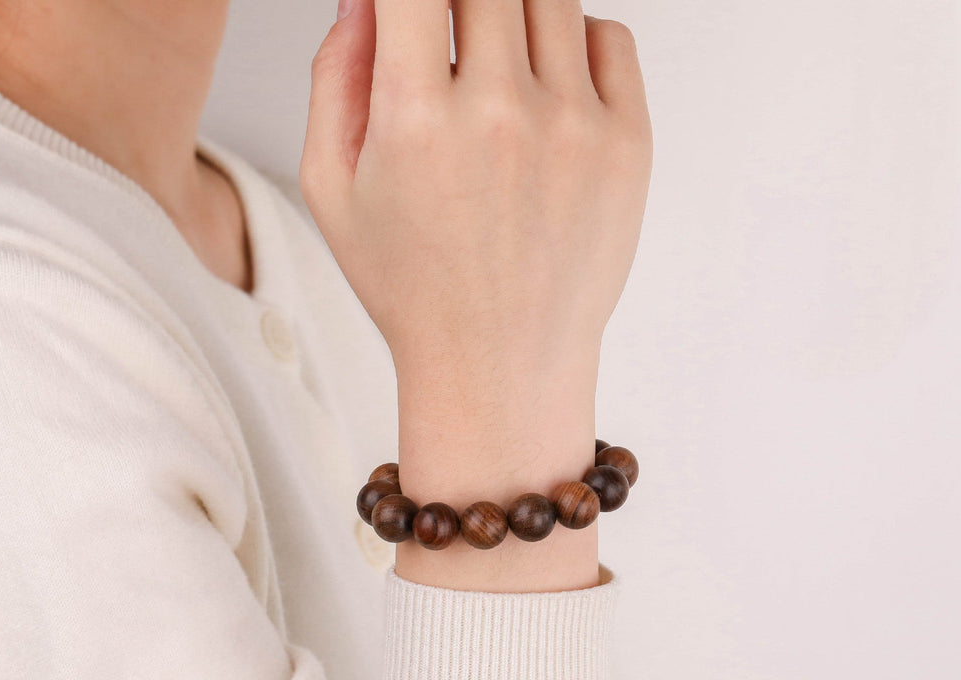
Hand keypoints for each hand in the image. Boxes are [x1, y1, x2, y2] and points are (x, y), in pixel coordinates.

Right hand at [300, 0, 650, 391]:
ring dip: (515, 12)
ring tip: (497, 67)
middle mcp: (501, 112)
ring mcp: (574, 126)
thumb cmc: (415, 289)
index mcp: (418, 118)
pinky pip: (610, 37)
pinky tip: (548, 84)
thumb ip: (335, 78)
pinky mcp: (627, 146)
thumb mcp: (333, 192)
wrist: (499, 364)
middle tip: (450, 38)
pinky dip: (576, 38)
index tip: (409, 9)